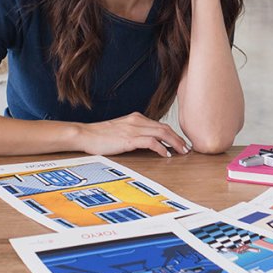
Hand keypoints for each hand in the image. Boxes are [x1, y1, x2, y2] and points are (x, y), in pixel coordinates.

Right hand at [74, 112, 190, 157]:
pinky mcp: (128, 138)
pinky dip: (161, 147)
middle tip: (187, 148)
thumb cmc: (99, 135)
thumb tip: (147, 144)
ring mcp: (133, 129)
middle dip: (178, 138)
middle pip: (164, 127)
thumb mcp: (120, 131)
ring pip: (161, 132)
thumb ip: (134, 133)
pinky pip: (150, 141)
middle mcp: (136, 121)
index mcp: (135, 118)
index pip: (159, 124)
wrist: (85, 134)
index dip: (173, 134)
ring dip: (174, 142)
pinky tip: (165, 154)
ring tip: (182, 151)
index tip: (181, 143)